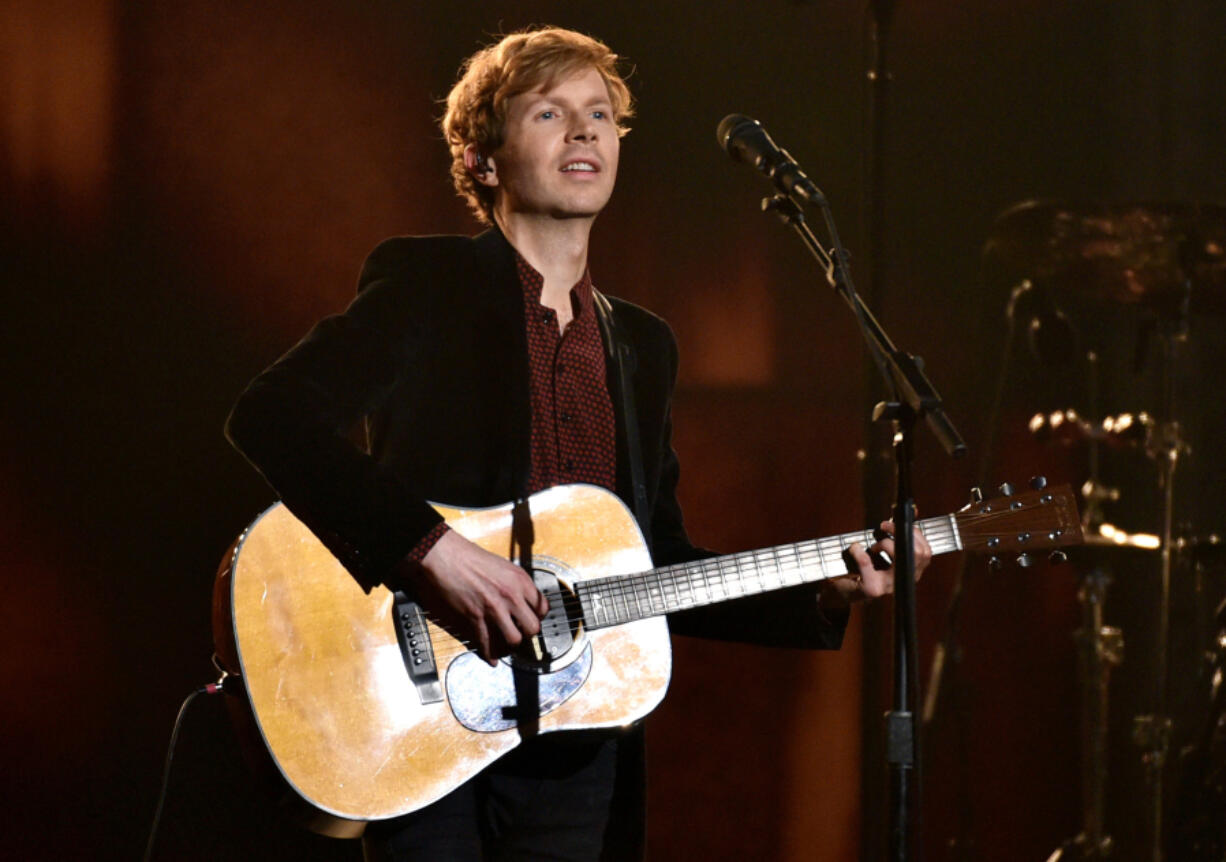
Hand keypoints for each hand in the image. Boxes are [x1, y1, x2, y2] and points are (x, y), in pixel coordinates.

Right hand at [409, 530, 548, 664]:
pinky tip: (491, 659)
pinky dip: (489, 655)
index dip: (538, 616)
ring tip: (506, 643)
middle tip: (521, 632)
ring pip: (513, 640)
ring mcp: (494, 609)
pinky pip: (486, 643)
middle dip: (527, 633)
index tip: (532, 619)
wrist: (446, 556)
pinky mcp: (475, 617)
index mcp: (520, 581)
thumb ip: (516, 584)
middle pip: (532, 628)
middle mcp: (511, 596)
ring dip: (510, 645)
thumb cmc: (471, 558)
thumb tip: (523, 599)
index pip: (542, 608)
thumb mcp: (504, 566)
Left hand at [820, 521, 931, 606]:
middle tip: (884, 526)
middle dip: (901, 533)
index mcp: (912, 571)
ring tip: (873, 546)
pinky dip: (859, 552)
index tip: (902, 519)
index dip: (916, 533)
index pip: (926, 551)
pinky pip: (868, 565)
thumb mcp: (885, 551)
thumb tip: (913, 509)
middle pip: (919, 554)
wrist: (845, 592)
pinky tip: (855, 549)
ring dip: (885, 544)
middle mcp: (906, 581)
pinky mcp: (873, 589)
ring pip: (900, 560)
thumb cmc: (866, 568)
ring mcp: (891, 587)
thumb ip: (898, 533)